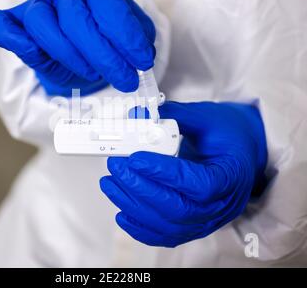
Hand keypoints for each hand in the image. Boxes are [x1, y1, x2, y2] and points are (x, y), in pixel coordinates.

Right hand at [0, 0, 155, 95]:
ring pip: (42, 23)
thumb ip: (136, 41)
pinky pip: (1, 24)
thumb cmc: (108, 40)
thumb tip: (140, 57)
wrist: (86, 49)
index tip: (141, 61)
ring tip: (92, 73)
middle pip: (75, 17)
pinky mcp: (18, 25)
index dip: (125, 34)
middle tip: (124, 79)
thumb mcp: (130, 37)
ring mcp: (39, 6)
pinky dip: (10, 36)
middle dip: (104, 55)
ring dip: (69, 55)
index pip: (108, 3)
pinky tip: (26, 48)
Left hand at [100, 101, 267, 246]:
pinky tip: (121, 213)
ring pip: (169, 225)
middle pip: (179, 209)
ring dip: (134, 207)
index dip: (164, 173)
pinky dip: (142, 228)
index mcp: (231, 176)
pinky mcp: (195, 226)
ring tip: (110, 184)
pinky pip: (167, 235)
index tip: (135, 158)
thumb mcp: (206, 117)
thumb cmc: (227, 133)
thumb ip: (173, 116)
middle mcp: (222, 205)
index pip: (198, 183)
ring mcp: (208, 220)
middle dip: (140, 188)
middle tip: (116, 167)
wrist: (241, 152)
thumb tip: (137, 116)